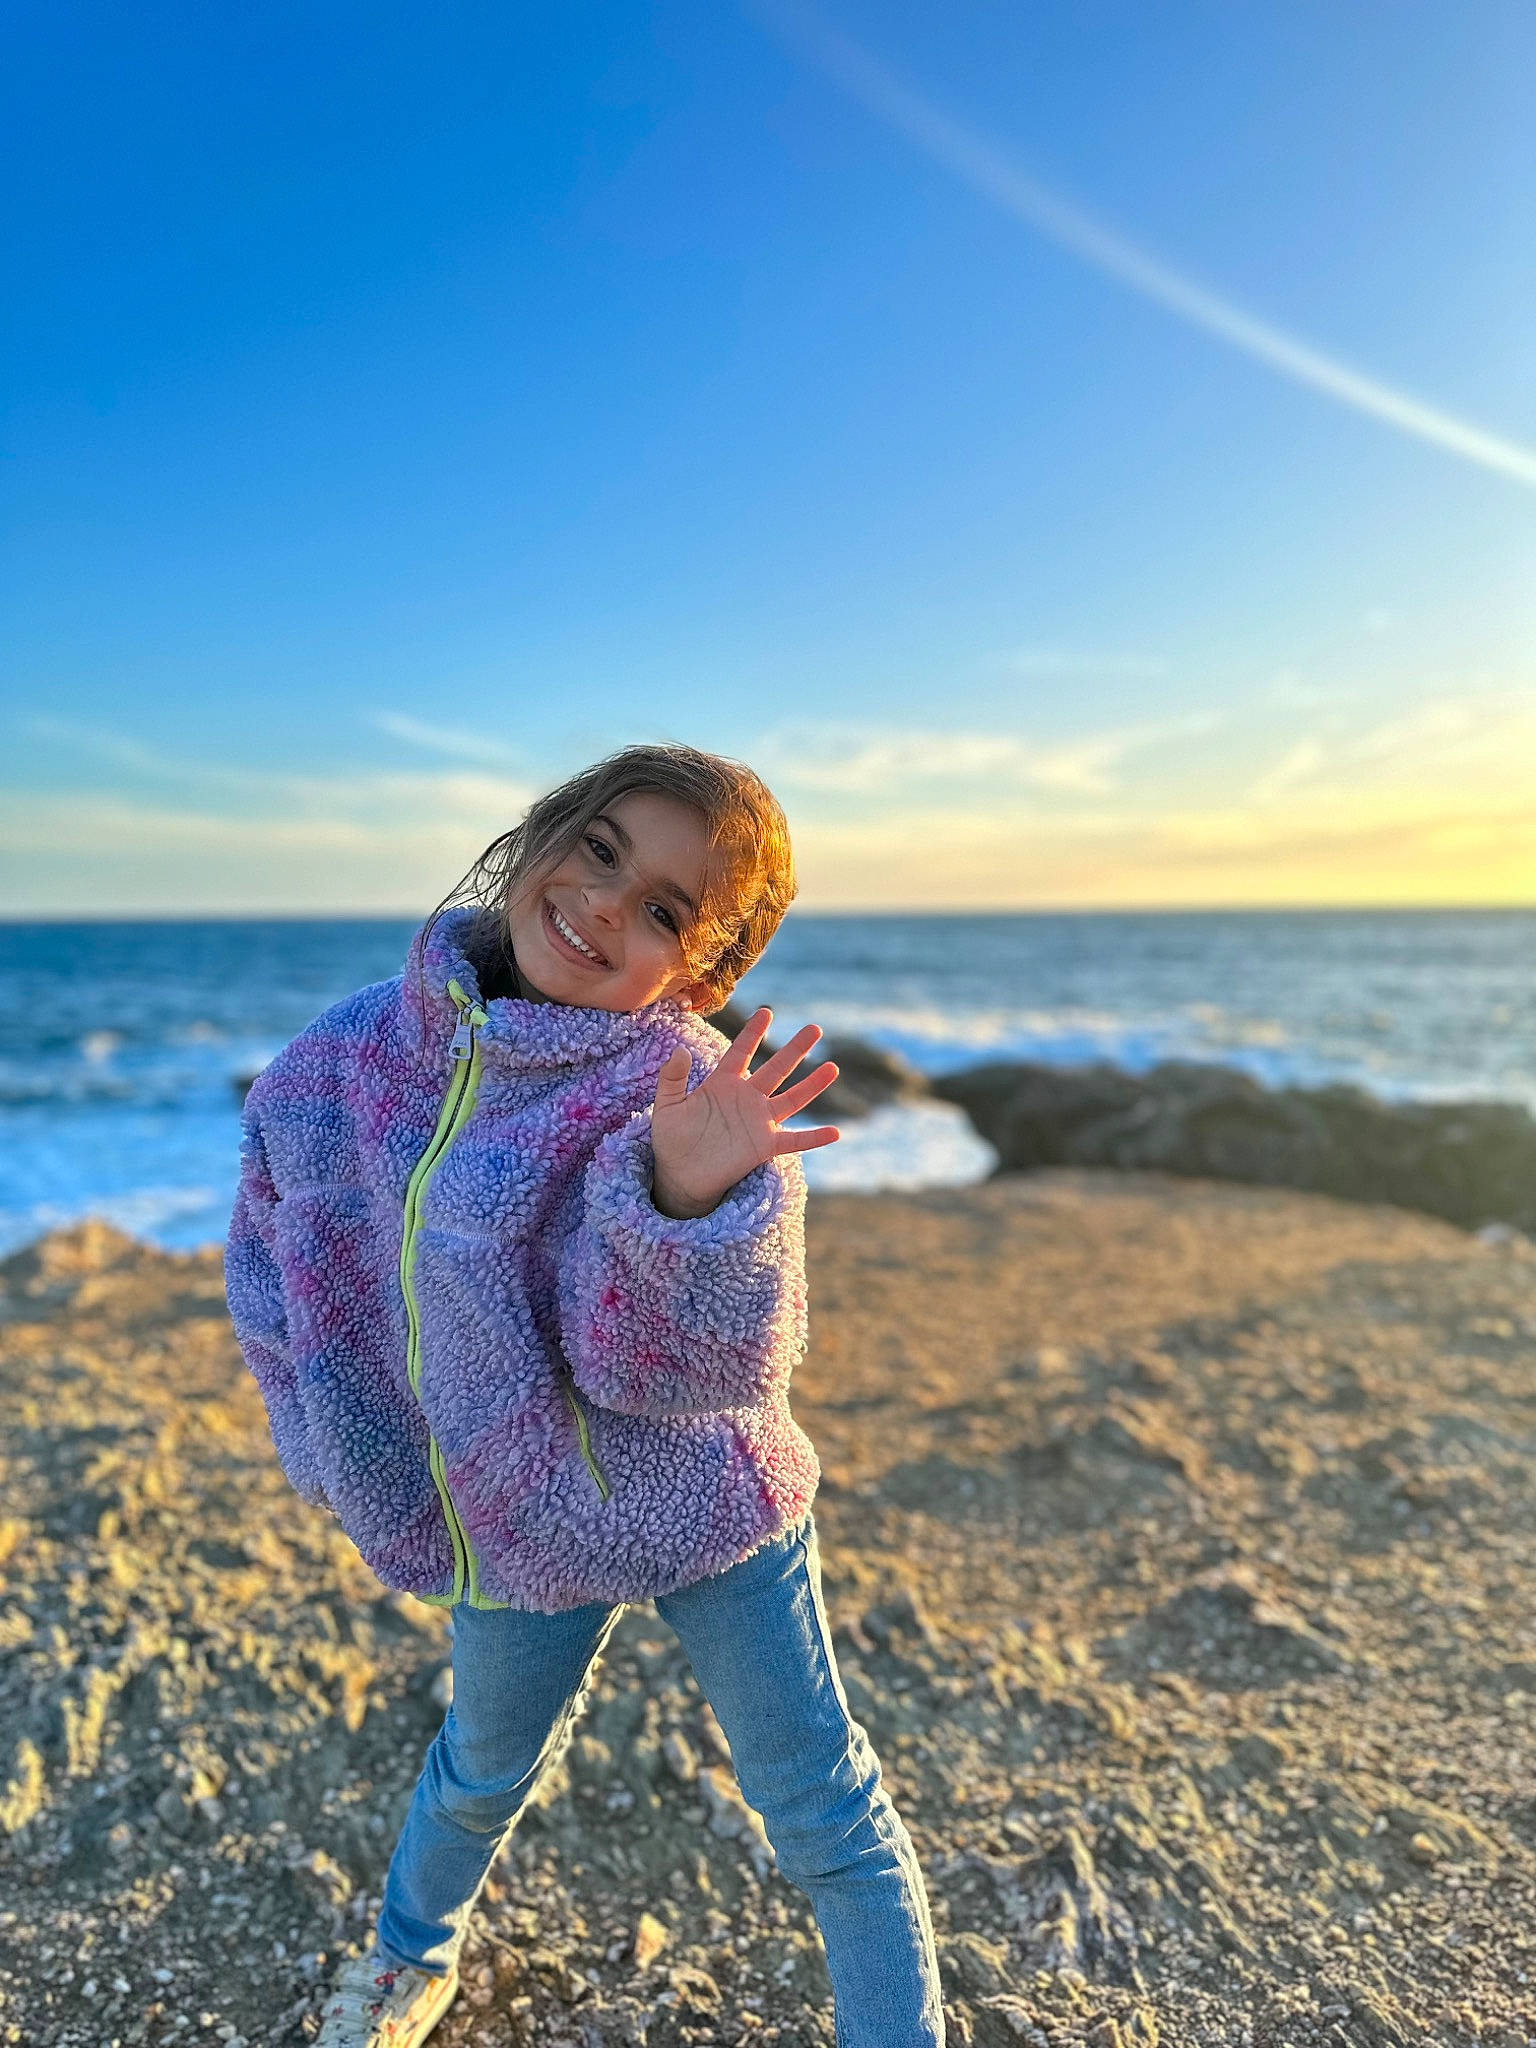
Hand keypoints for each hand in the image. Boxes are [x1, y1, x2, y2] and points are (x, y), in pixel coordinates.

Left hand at [650, 1008, 840, 1217]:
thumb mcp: (667, 1105)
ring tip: (832, 1067)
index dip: (753, 1033)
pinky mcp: (764, 1146)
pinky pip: (794, 1141)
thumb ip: (672, 1078)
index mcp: (723, 1083)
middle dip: (795, 1049)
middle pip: (776, 1068)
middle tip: (815, 1028)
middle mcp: (746, 1098)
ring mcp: (758, 1122)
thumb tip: (681, 1050)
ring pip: (791, 1099)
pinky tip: (835, 1132)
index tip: (766, 1012)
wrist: (679, 1175)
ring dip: (812, 1085)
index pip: (741, 1052)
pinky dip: (814, 1138)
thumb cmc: (671, 1139)